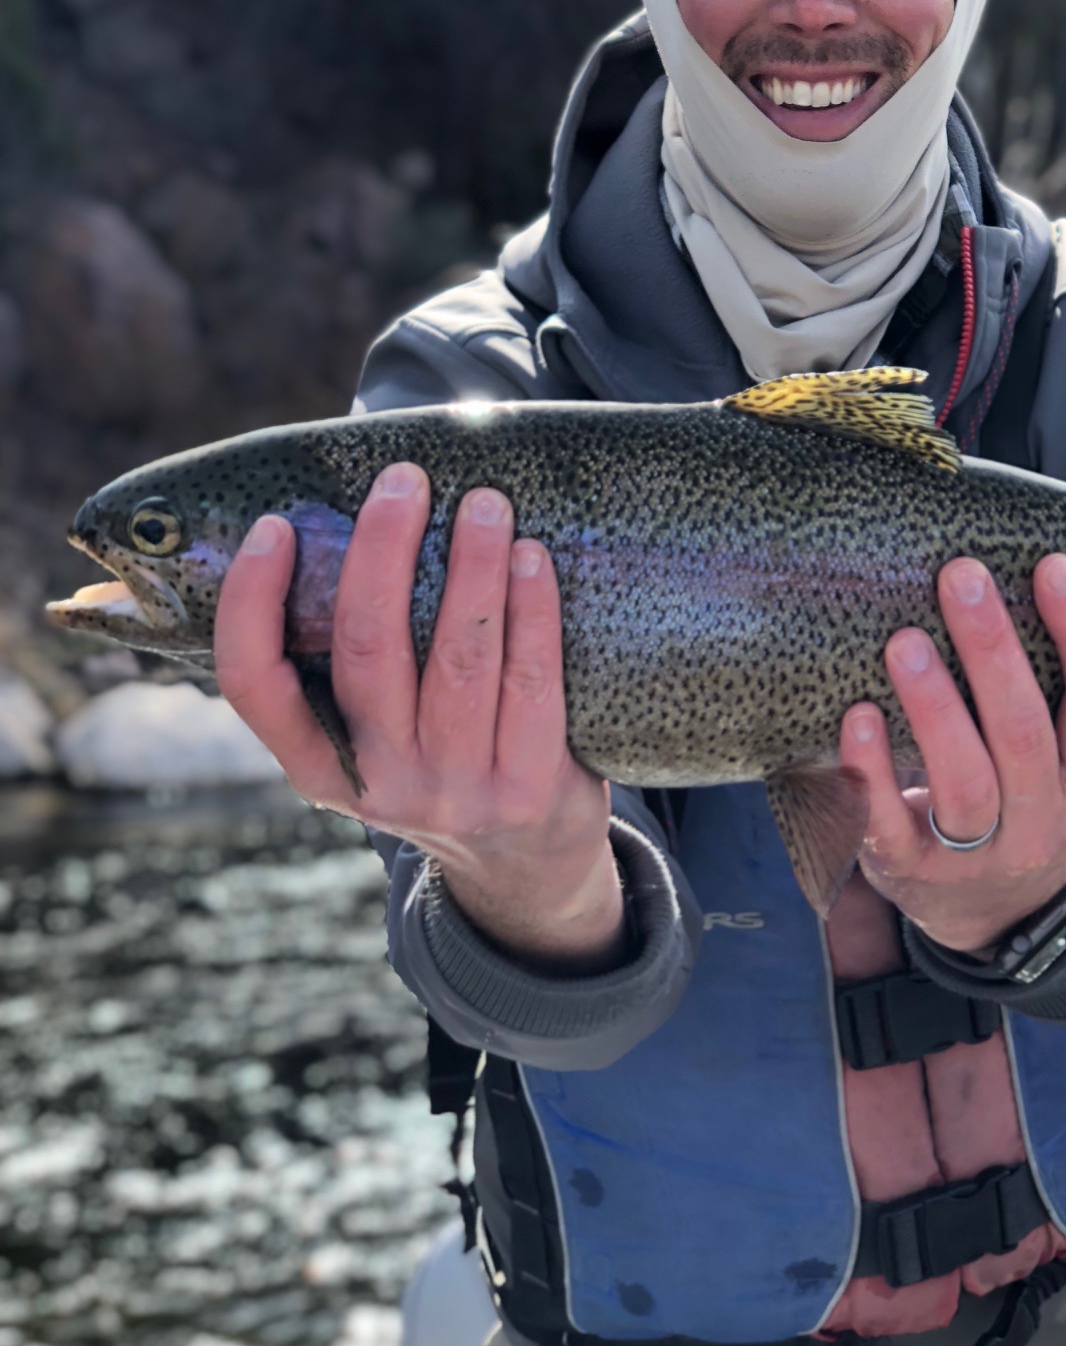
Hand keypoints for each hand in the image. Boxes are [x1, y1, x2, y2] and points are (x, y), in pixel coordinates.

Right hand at [215, 463, 621, 966]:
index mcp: (318, 767)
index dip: (253, 604)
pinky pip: (530, 684)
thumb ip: (354, 660)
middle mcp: (379, 782)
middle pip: (367, 650)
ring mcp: (456, 790)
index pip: (254, 686)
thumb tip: (358, 517)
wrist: (525, 866)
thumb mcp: (375, 739)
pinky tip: (532, 560)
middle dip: (382, 552)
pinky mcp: (529, 788)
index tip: (274, 526)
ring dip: (470, 569)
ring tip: (485, 502)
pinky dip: (531, 613)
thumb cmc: (439, 762)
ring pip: (457, 660)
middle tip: (404, 479)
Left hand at [839, 554, 1065, 953]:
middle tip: (961, 576)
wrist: (987, 915)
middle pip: (1025, 736)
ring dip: (935, 706)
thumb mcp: (1061, 764)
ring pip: (964, 782)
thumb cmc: (1019, 800)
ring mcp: (978, 859)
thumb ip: (1052, 695)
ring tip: (905, 641)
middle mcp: (1045, 829)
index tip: (1053, 567)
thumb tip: (1017, 575)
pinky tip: (857, 716)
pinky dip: (870, 770)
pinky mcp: (911, 874)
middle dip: (993, 650)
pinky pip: (888, 824)